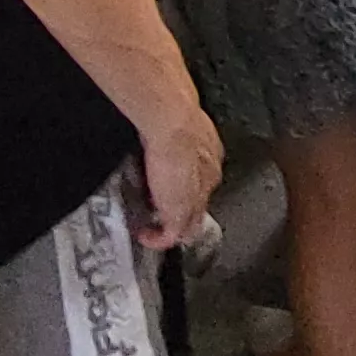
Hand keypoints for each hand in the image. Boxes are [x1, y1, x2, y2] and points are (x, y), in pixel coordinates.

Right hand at [131, 105, 224, 249]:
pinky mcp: (179, 214)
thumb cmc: (173, 115)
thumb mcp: (176, 123)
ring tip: (153, 229)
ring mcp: (196, 199)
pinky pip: (171, 236)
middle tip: (158, 212)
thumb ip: (169, 132)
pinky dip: (157, 240)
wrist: (173, 124)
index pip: (202, 180)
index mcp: (210, 157)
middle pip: (199, 204)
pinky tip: (145, 235)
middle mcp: (209, 179)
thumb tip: (156, 128)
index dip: (186, 187)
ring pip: (189, 224)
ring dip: (171, 229)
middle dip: (181, 211)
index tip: (167, 187)